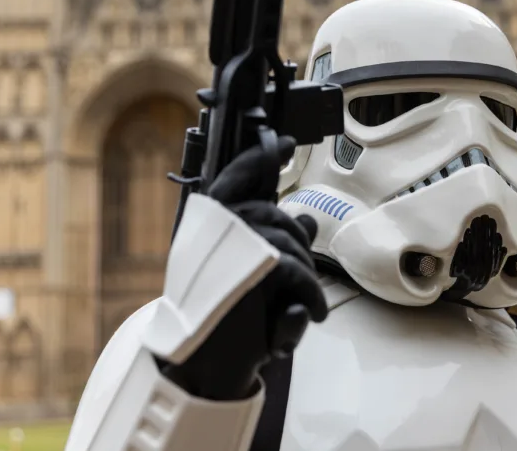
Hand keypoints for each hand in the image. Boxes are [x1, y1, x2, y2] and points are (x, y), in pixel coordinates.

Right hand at [162, 135, 327, 400]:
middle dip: (295, 237)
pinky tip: (310, 313)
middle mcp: (211, 237)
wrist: (207, 373)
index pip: (230, 182)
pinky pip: (294, 267)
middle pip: (270, 210)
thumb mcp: (258, 280)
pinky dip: (309, 293)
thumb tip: (308, 218)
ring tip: (306, 303)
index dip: (256, 159)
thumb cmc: (231, 326)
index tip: (284, 143)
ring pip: (287, 237)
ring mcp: (230, 253)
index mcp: (207, 234)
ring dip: (305, 273)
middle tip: (302, 273)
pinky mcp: (250, 274)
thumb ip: (278, 246)